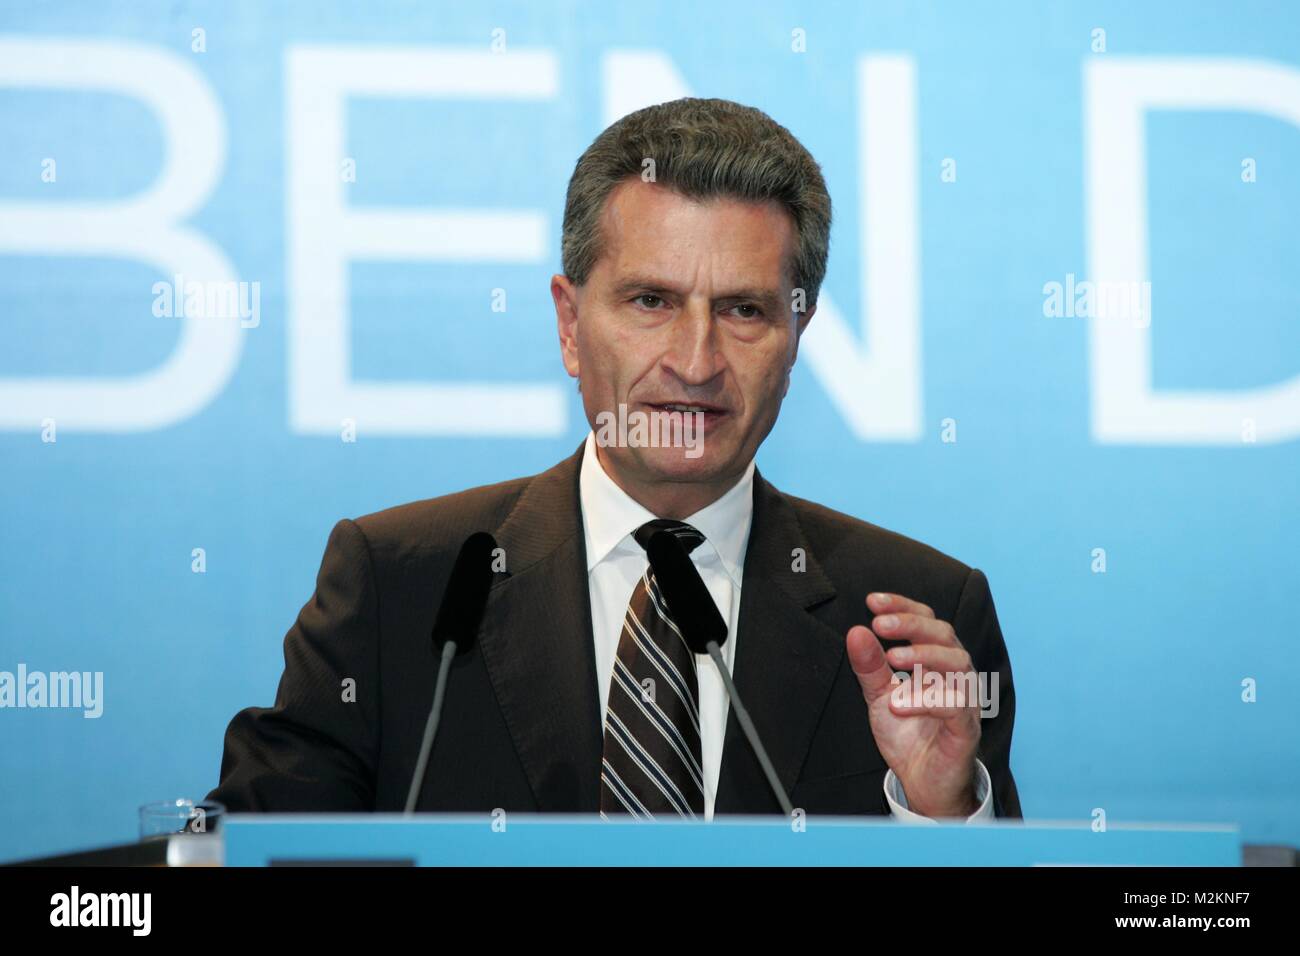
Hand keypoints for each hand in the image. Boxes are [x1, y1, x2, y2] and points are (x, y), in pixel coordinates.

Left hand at [846, 592, 980, 817]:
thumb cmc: (908, 734)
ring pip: (958, 663)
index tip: (872, 602)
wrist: (922, 782)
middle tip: (879, 625)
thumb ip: (870, 666)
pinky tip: (899, 702)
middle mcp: (954, 674)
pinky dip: (927, 699)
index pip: (926, 621)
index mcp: (935, 661)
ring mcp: (964, 699)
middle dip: (911, 625)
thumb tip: (855, 631)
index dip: (902, 607)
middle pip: (944, 634)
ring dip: (923, 656)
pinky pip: (955, 706)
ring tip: (892, 659)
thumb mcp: (878, 696)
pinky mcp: (966, 728)